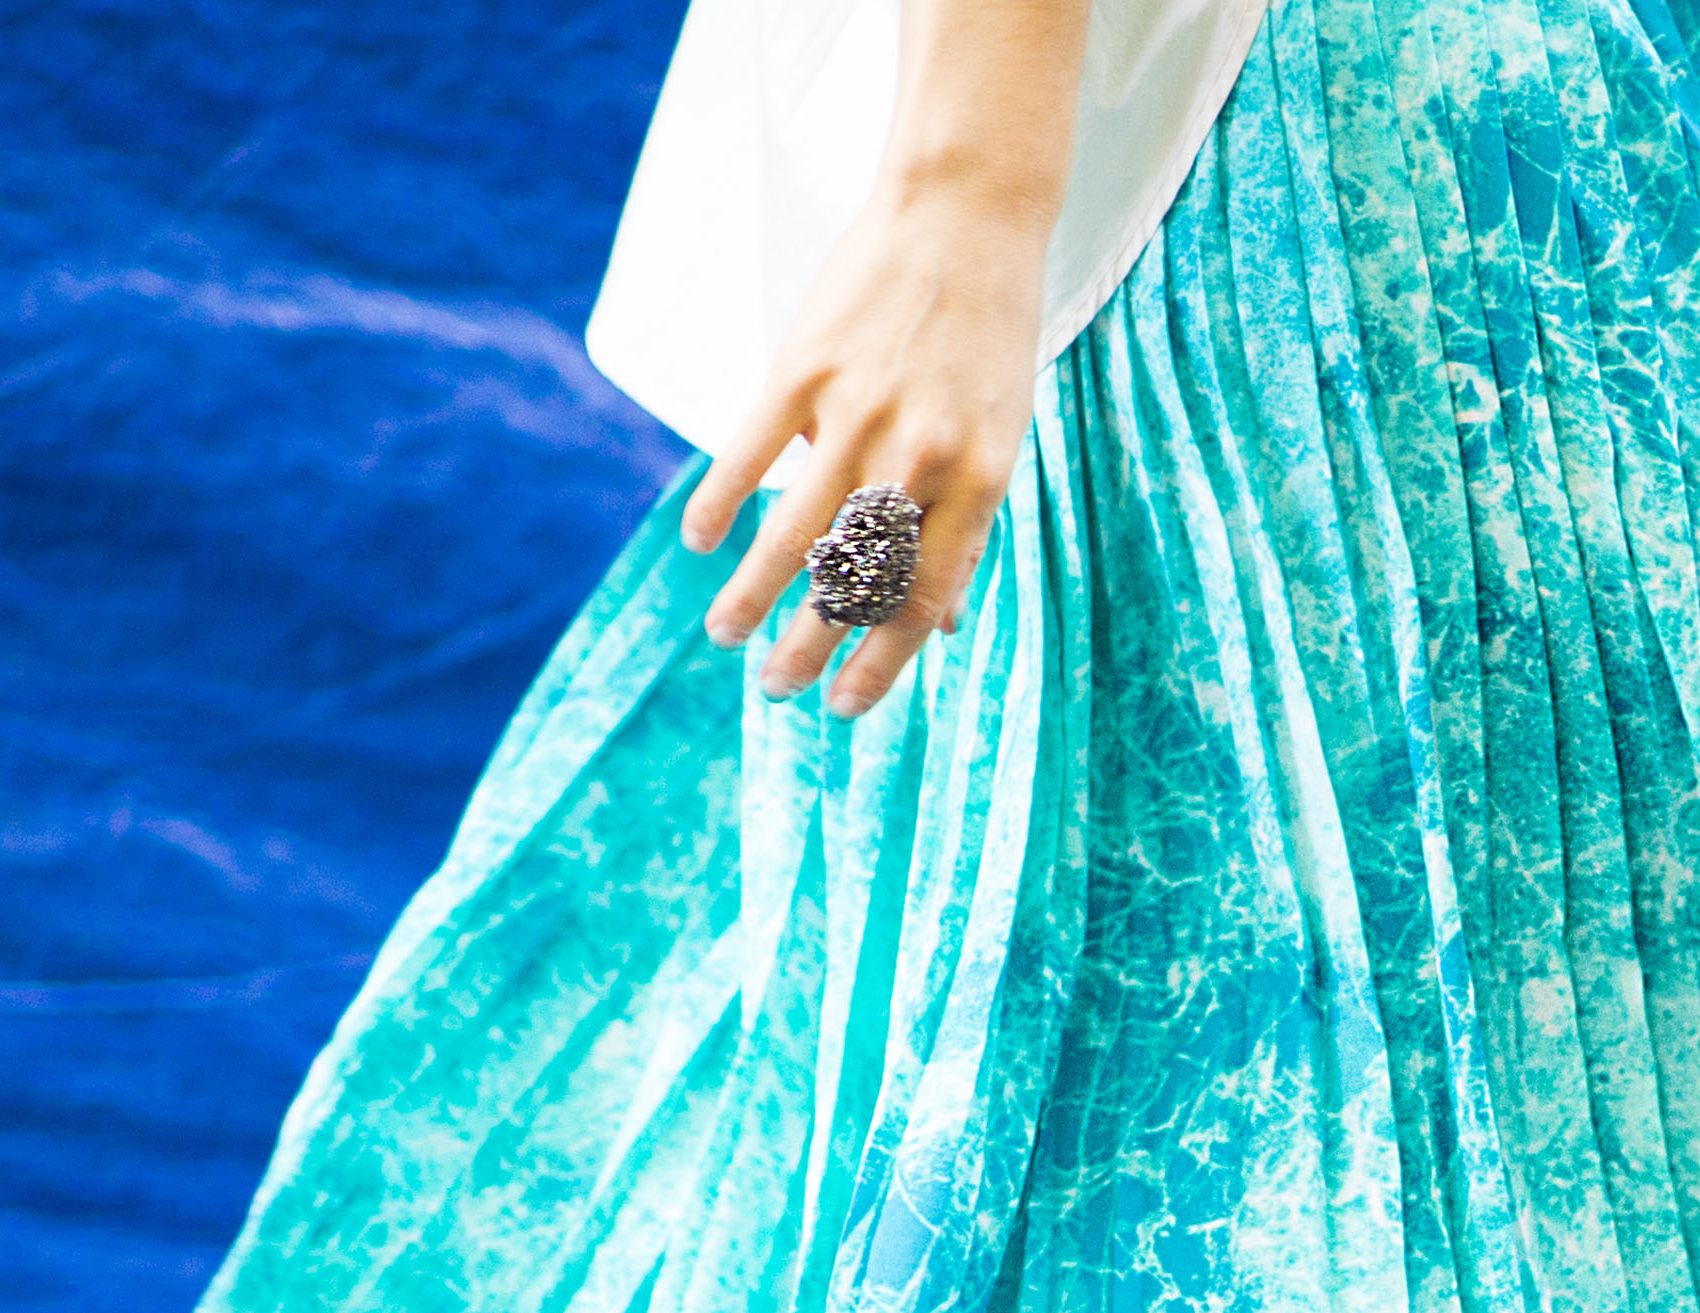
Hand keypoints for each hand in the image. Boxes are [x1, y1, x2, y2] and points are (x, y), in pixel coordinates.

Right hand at [682, 180, 1054, 718]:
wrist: (964, 215)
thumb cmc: (987, 338)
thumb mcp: (1000, 435)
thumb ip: (965, 524)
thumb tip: (946, 622)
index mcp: (979, 481)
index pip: (921, 601)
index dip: (881, 665)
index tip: (845, 710)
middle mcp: (919, 456)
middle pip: (852, 581)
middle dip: (809, 648)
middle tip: (775, 689)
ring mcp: (857, 412)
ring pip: (793, 531)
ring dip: (752, 594)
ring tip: (725, 635)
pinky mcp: (803, 367)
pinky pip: (749, 452)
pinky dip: (720, 504)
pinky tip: (700, 542)